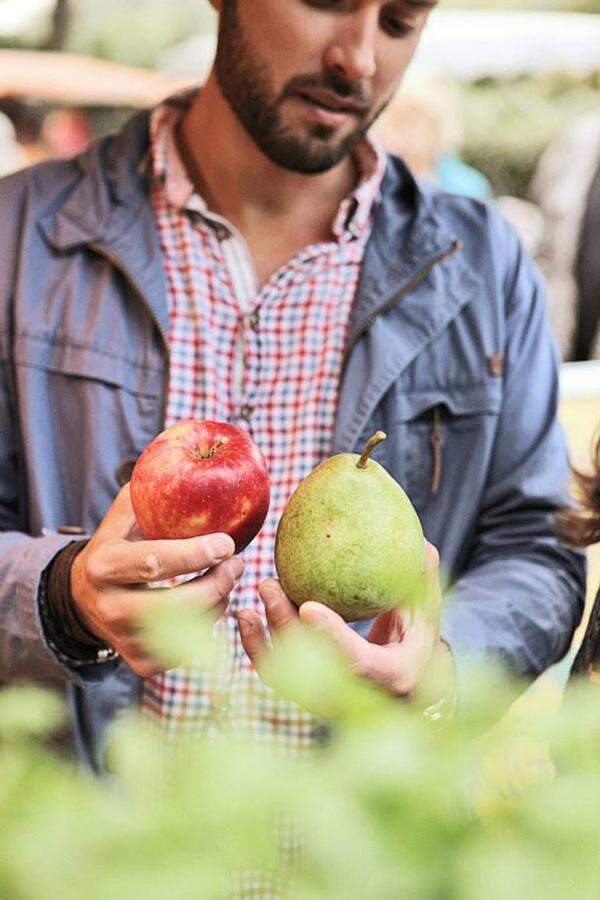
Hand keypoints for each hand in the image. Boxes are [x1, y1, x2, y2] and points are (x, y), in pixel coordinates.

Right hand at [70, 484, 243, 677]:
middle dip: (219, 583)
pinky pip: (191, 649)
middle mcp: (110, 608)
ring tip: (224, 577)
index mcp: (105, 566)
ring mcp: (125, 641)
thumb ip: (152, 490)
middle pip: (180, 606)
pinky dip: (209, 624)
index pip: (155, 562)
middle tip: (238, 563)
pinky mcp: (142, 663)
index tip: (227, 543)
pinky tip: (210, 602)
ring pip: (190, 630)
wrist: (82, 598)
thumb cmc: (117, 544)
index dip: (196, 554)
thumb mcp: (124, 514)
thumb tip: (190, 457)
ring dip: (219, 601)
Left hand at [238, 542, 444, 700]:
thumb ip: (421, 580)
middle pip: (315, 669)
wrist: (405, 685)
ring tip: (245, 606)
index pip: (360, 662)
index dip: (333, 637)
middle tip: (268, 585)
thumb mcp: (425, 611)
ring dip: (263, 642)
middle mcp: (360, 696)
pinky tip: (245, 618)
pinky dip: (258, 649)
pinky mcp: (309, 697)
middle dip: (286, 628)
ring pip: (290, 678)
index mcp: (394, 675)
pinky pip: (278, 677)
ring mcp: (332, 702)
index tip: (308, 606)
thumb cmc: (416, 638)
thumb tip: (418, 541)